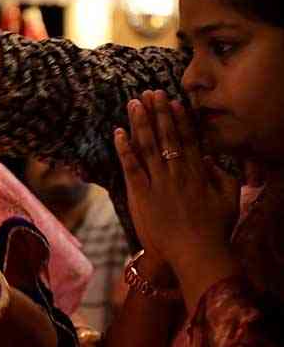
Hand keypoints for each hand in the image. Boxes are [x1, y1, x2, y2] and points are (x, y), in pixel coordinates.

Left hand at [114, 90, 239, 309]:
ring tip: (133, 103)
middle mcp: (178, 173)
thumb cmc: (215, 230)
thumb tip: (211, 158)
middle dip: (158, 112)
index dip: (179, 118)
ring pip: (147, 146)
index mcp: (199, 172)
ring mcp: (158, 183)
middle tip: (150, 92)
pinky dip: (124, 148)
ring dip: (140, 123)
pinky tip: (118, 132)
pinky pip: (131, 167)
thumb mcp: (229, 199)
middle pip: (166, 136)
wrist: (196, 253)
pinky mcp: (141, 195)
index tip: (172, 101)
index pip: (188, 138)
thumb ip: (222, 176)